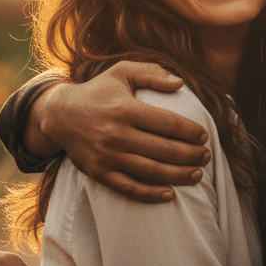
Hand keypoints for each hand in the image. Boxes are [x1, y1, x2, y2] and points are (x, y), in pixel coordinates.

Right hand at [33, 62, 212, 202]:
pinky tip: (170, 194)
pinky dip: (150, 193)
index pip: (168, 123)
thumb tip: (181, 83)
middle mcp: (116, 133)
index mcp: (125, 108)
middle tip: (206, 156)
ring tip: (197, 175)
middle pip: (164, 149)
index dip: (190, 132)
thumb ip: (152, 73)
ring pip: (151, 171)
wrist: (59, 114)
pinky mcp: (98, 172)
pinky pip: (128, 188)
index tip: (204, 136)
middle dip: (191, 155)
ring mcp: (106, 155)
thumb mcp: (122, 72)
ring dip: (179, 175)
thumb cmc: (98, 91)